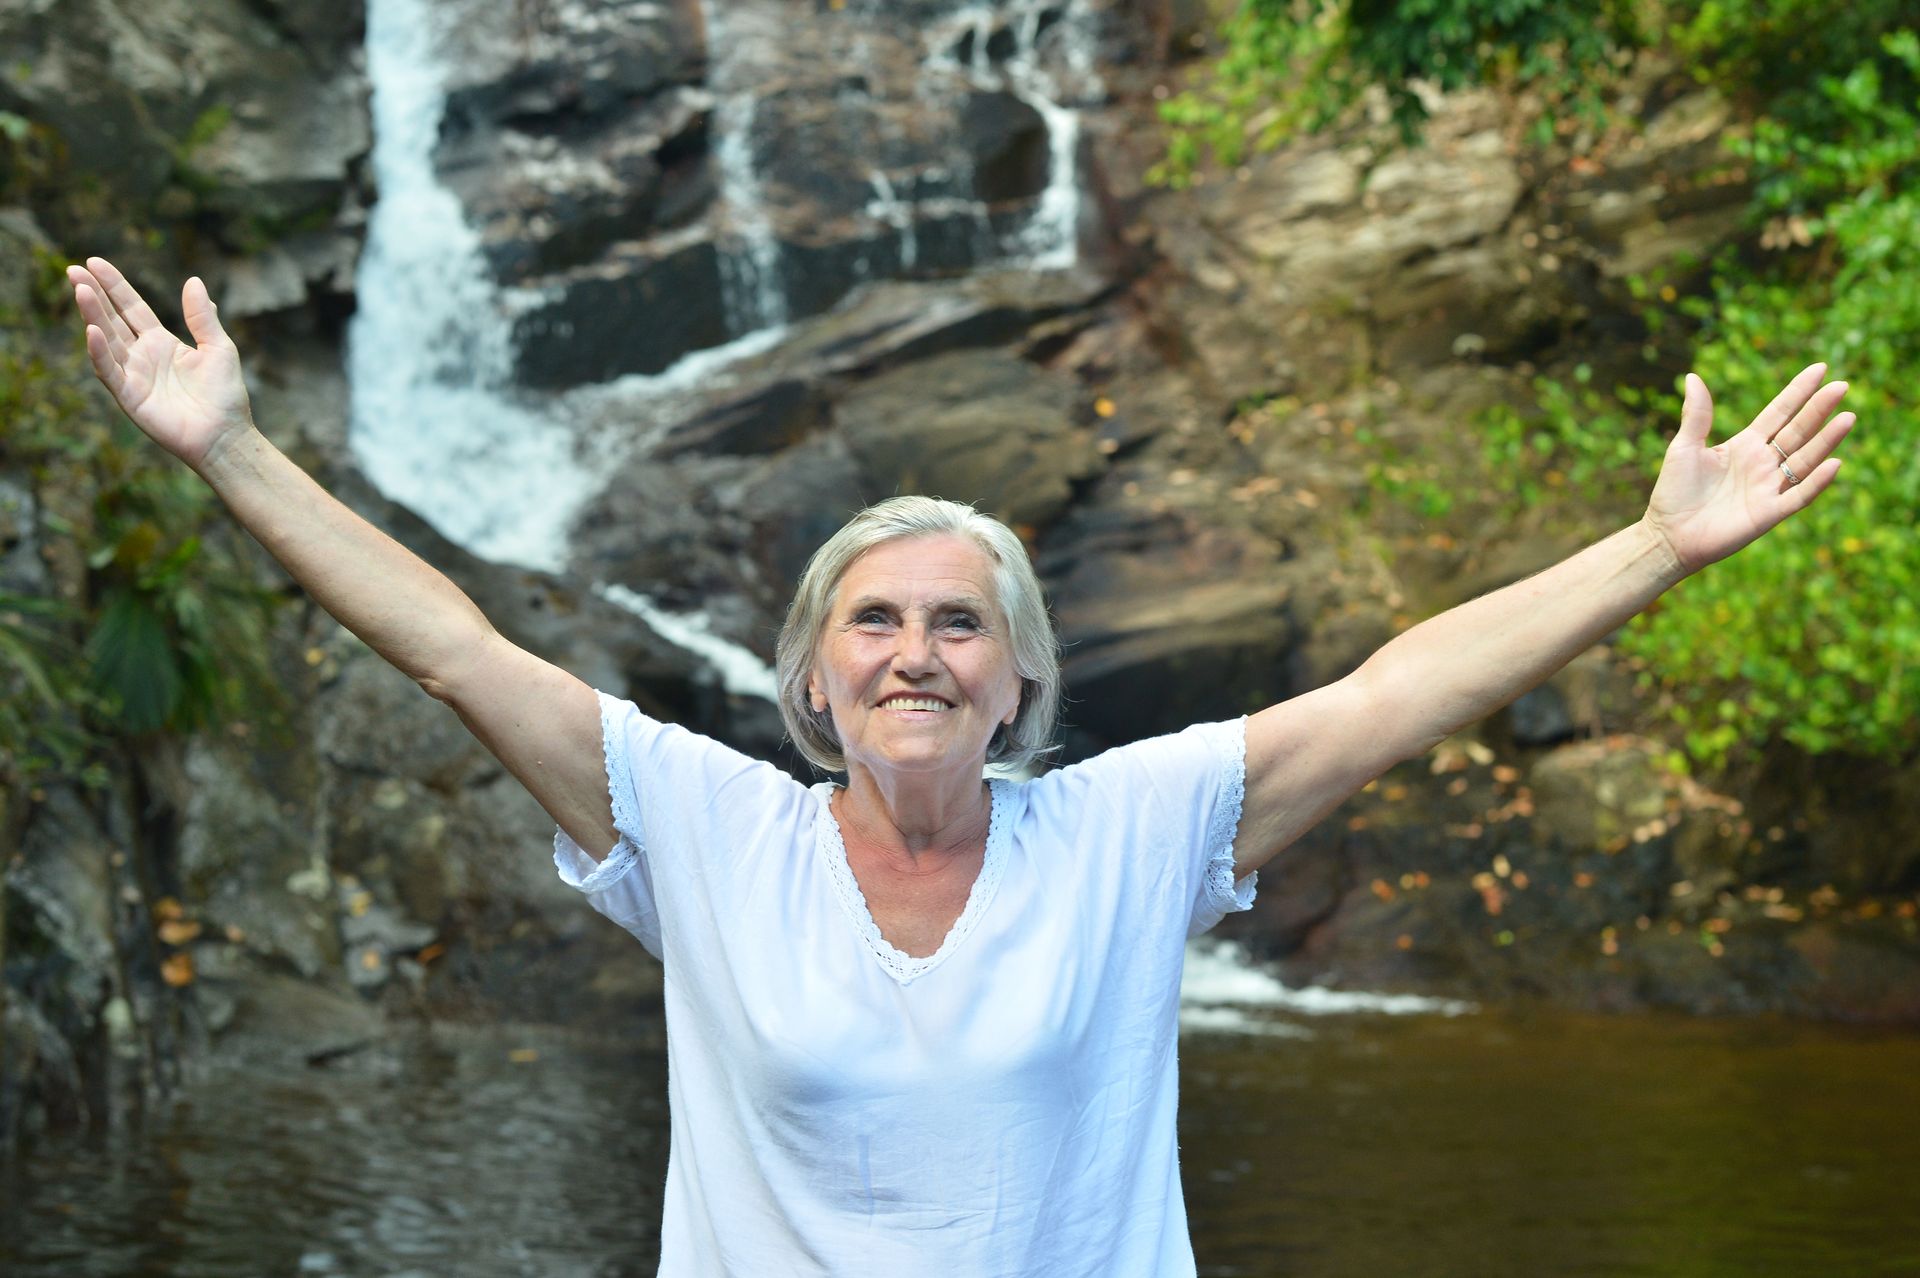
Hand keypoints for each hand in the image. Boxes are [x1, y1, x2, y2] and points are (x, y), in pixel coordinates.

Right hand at [69, 257, 253, 469]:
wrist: (225, 435)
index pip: (131, 308)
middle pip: (111, 319)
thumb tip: (193, 280)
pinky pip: (110, 372)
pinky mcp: (130, 397)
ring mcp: (133, 376)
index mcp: (161, 342)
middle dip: (92, 295)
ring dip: (92, 316)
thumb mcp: (218, 348)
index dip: (114, 286)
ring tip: (81, 290)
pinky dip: (100, 352)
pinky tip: (92, 331)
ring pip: (106, 340)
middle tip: (72, 270)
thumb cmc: (225, 395)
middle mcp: (142, 356)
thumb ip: (202, 317)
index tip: (93, 262)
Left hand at [1643, 364, 1853, 573]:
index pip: (1779, 413)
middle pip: (1797, 431)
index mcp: (1745, 445)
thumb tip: (1693, 376)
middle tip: (1843, 385)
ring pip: (1805, 460)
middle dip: (1819, 409)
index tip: (1820, 369)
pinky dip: (1816, 482)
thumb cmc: (1674, 492)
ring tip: (1848, 417)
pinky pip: (1799, 496)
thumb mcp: (1684, 447)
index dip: (1798, 392)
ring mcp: (1768, 488)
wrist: (1667, 535)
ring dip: (1826, 440)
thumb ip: (1697, 414)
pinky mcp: (1769, 513)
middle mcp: (1762, 463)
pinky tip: (1834, 463)